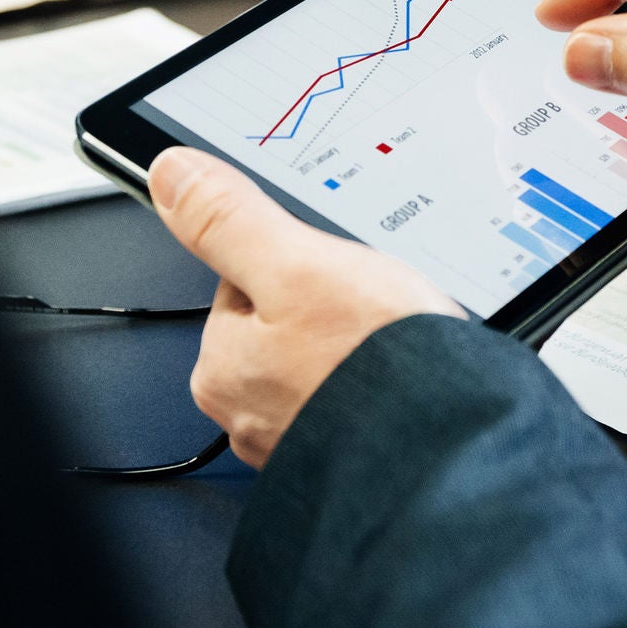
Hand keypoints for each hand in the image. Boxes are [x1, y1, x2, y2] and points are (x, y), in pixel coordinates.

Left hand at [151, 147, 463, 467]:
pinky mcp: (347, 452)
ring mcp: (300, 439)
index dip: (297, 261)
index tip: (331, 270)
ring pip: (326, 359)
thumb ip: (230, 220)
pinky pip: (357, 398)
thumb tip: (172, 174)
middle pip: (287, 321)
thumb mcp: (298, 265)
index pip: (245, 280)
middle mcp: (248, 414)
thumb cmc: (375, 368)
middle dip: (332, 308)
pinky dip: (381, 385)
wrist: (454, 447)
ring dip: (360, 348)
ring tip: (395, 344)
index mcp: (221, 367)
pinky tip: (407, 377)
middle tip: (372, 309)